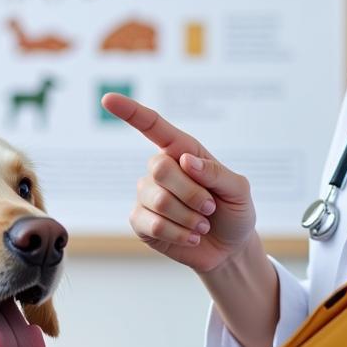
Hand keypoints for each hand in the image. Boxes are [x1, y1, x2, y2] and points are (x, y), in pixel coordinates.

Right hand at [100, 93, 256, 271]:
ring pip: (159, 200)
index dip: (130, 111)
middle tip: (210, 207)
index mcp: (182, 151)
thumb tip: (185, 160)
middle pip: (160, 168)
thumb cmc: (234, 211)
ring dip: (189, 217)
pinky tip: (190, 236)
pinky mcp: (140, 222)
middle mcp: (160, 169)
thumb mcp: (238, 189)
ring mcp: (147, 195)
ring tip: (202, 224)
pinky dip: (179, 233)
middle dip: (192, 192)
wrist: (229, 248)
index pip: (152, 126)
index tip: (108, 98)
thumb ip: (216, 172)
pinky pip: (153, 224)